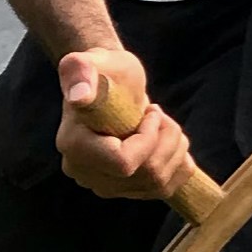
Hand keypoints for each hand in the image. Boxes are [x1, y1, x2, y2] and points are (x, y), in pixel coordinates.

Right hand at [54, 46, 205, 205]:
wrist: (107, 82)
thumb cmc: (104, 68)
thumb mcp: (93, 62)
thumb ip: (80, 72)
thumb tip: (80, 96)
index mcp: (74, 146)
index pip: (123, 163)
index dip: (149, 138)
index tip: (152, 110)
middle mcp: (84, 173)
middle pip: (146, 175)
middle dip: (167, 141)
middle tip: (161, 114)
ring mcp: (104, 186)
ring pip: (159, 184)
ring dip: (175, 150)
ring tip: (165, 125)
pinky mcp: (124, 189)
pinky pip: (164, 190)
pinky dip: (178, 165)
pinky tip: (169, 142)